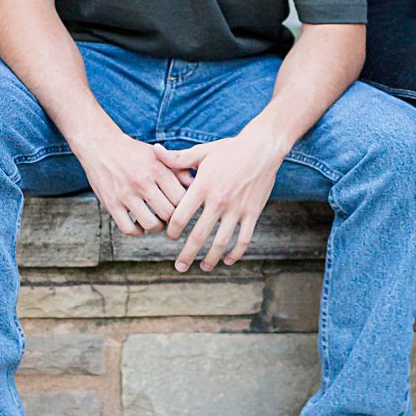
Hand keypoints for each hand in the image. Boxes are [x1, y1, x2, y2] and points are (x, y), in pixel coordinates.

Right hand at [75, 125, 184, 237]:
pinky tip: (139, 223)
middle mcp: (142, 182)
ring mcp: (125, 194)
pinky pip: (128, 229)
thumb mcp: (157, 155)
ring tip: (155, 220)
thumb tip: (195, 185)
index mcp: (156, 169)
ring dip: (156, 226)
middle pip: (168, 213)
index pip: (181, 198)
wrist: (99, 145)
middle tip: (169, 215)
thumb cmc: (132, 152)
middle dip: (172, 217)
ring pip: (151, 224)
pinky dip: (137, 231)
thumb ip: (177, 169)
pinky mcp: (110, 203)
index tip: (180, 206)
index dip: (184, 206)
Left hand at [158, 130, 285, 271]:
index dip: (172, 230)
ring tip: (203, 267)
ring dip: (210, 258)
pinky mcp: (253, 213)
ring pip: (221, 241)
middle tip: (179, 267)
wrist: (262, 148)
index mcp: (202, 187)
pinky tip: (227, 260)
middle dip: (187, 254)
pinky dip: (236, 253)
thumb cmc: (228, 150)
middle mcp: (218, 201)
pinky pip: (244, 239)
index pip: (181, 216)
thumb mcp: (201, 152)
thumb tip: (153, 150)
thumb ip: (177, 158)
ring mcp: (237, 209)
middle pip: (199, 235)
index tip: (170, 237)